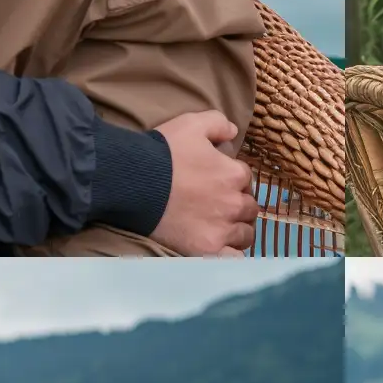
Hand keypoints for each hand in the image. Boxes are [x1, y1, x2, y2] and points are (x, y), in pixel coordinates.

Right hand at [154, 111, 256, 252]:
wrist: (133, 182)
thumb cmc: (162, 152)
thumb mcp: (191, 124)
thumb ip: (218, 123)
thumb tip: (234, 132)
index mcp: (234, 174)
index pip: (245, 178)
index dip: (232, 178)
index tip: (217, 181)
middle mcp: (234, 203)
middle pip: (249, 208)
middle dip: (237, 205)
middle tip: (217, 205)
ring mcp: (221, 229)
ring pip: (245, 234)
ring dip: (237, 230)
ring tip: (219, 227)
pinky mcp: (207, 250)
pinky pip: (233, 259)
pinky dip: (231, 255)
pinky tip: (221, 249)